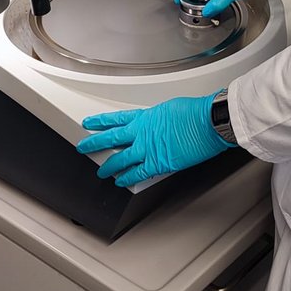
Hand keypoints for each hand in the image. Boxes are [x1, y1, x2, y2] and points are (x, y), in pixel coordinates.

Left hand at [77, 95, 230, 187]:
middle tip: (83, 146)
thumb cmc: (194, 112)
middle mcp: (142, 132)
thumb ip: (158, 118)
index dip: (100, 122)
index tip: (89, 123)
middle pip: (112, 138)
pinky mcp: (158, 163)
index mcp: (145, 116)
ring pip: (121, 159)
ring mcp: (147, 149)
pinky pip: (137, 173)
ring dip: (109, 166)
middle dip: (95, 143)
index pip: (116, 119)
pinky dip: (128, 179)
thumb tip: (157, 124)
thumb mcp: (170, 108)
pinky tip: (121, 183)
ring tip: (101, 172)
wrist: (206, 122)